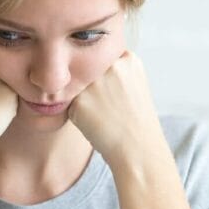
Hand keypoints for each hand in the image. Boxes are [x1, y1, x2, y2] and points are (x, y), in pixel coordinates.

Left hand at [68, 51, 161, 165]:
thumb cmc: (136, 122)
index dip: (105, 78)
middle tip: (108, 107)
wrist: (138, 149)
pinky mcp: (80, 100)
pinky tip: (95, 123)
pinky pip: (70, 103)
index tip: (113, 93)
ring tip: (103, 115)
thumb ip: (116, 71)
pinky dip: (78, 115)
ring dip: (84, 99)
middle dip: (93, 87)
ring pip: (78, 86)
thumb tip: (88, 65)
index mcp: (129, 60)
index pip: (103, 59)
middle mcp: (112, 66)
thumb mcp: (136, 85)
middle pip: (89, 71)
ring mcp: (95, 82)